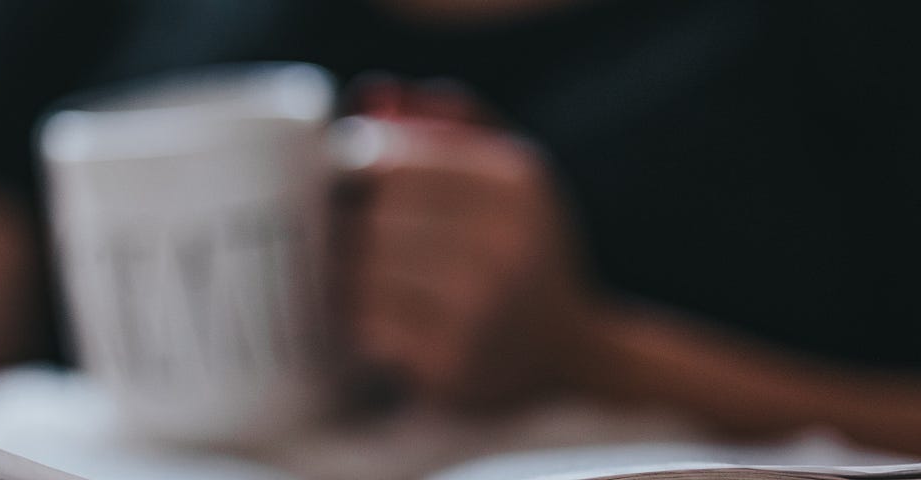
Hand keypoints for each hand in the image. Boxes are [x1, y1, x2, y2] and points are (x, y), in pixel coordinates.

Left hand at [338, 80, 603, 410]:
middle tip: (355, 239)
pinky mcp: (450, 364)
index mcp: (514, 182)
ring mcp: (478, 308)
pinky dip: (361, 321)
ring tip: (369, 280)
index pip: (391, 160)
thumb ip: (450, 124)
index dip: (355, 172)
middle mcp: (503, 243)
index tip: (355, 189)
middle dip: (352, 226)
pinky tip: (383, 320)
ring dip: (351, 276)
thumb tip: (373, 95)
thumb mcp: (511, 175)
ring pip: (362, 271)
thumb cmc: (523, 251)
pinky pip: (366, 325)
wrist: (570, 356)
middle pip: (374, 216)